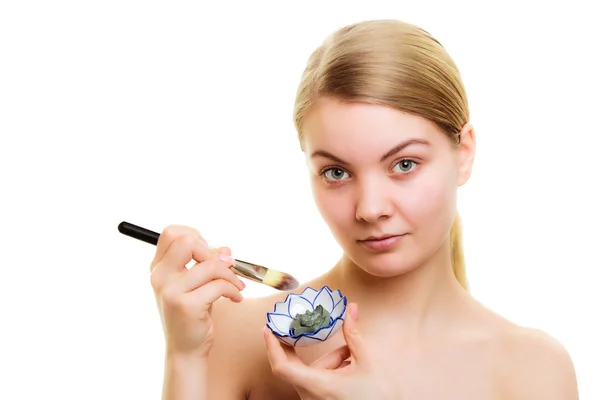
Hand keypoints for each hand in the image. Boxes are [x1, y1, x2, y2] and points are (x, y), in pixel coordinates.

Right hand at [149, 225, 244, 358]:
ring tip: (236, 286)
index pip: (171, 233)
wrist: (186, 350)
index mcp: (158, 268)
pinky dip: (233, 289)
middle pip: (188, 241)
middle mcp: (160, 277)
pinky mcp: (186, 305)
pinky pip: (219, 285)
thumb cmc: (192, 314)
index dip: (194, 236)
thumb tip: (225, 249)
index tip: (207, 253)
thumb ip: (207, 262)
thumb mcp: (197, 284)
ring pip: (211, 265)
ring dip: (231, 274)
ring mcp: (171, 291)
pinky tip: (235, 298)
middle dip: (212, 253)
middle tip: (224, 268)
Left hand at [264, 302, 400, 399]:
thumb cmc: (375, 397)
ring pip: (310, 372)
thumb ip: (353, 335)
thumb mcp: (366, 363)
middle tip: (296, 324)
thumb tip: (350, 309)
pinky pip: (316, 380)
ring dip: (326, 361)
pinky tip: (348, 368)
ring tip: (349, 359)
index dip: (272, 347)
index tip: (268, 329)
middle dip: (300, 346)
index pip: (282, 367)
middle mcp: (310, 396)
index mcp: (318, 385)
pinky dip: (329, 370)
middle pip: (294, 366)